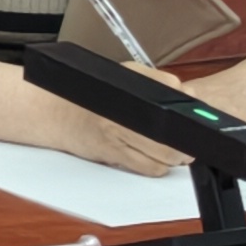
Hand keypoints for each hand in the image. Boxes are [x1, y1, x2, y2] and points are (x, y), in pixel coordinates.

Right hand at [26, 78, 184, 176]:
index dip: (191, 116)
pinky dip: (156, 166)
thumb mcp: (122, 76)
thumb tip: (190, 94)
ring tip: (164, 148)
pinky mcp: (113, 154)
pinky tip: (147, 155)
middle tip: (182, 142)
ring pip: (165, 158)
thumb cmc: (86, 96)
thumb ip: (157, 81)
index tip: (192, 121)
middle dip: (185, 145)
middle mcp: (124, 113)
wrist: (53, 112)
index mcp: (130, 90)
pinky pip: (150, 169)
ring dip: (172, 157)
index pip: (176, 104)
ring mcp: (118, 135)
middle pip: (174, 139)